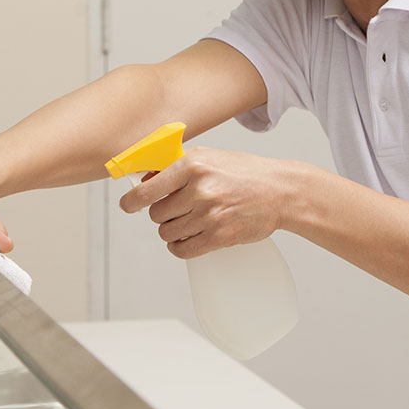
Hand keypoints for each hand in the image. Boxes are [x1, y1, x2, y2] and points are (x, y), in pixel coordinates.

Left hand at [118, 147, 284, 258]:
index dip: (132, 201)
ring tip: (187, 223)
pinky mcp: (219, 235)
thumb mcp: (209, 158)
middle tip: (177, 210)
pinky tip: (188, 238)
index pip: (147, 189)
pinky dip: (180, 247)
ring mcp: (209, 214)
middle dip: (162, 214)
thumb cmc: (244, 173)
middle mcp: (199, 188)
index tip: (128, 205)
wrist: (280, 191)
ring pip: (167, 232)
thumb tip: (143, 181)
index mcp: (193, 165)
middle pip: (156, 214)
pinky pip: (183, 250)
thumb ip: (177, 167)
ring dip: (172, 231)